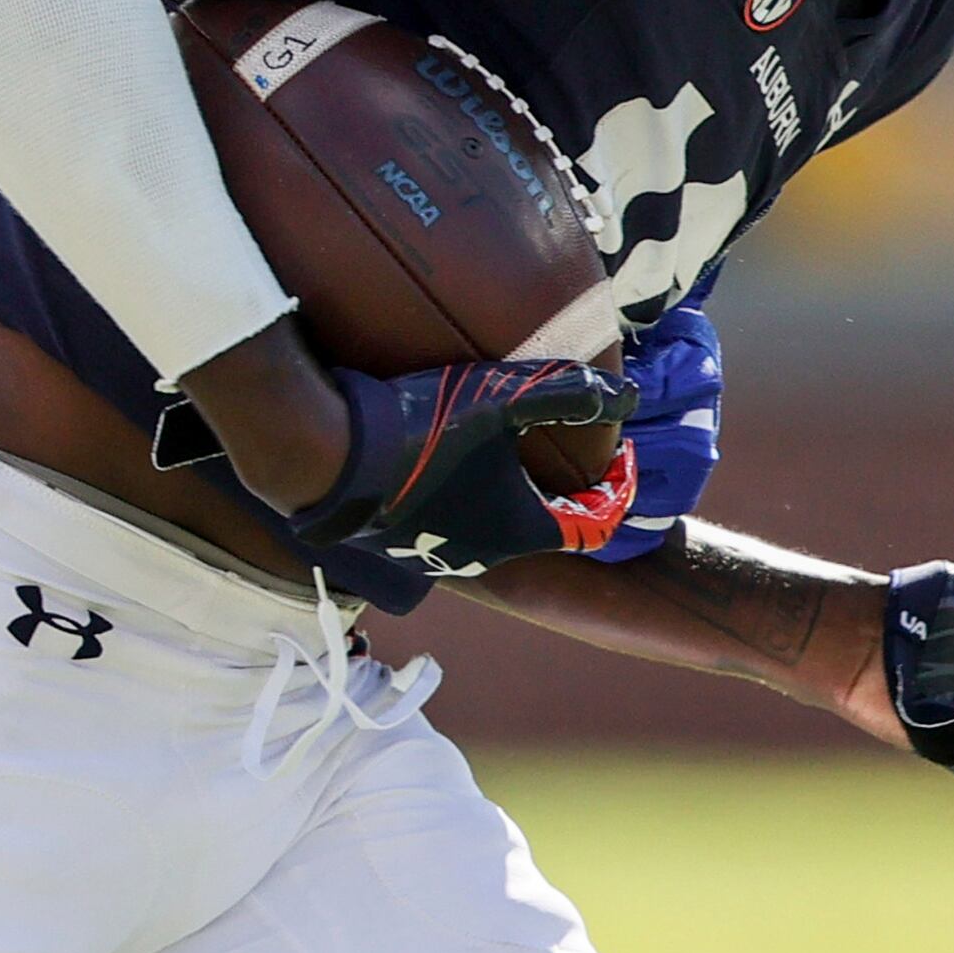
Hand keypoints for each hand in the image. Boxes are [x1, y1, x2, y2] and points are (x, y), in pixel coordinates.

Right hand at [289, 359, 637, 578]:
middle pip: (547, 527)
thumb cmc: (424, 430)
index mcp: (524, 529)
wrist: (331, 459)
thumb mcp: (500, 401)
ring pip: (496, 529)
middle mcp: (490, 555)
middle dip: (562, 489)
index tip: (619, 455)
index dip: (617, 490)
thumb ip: (564, 394)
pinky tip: (448, 465)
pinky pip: (451, 527)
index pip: (596, 524)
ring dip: (511, 496)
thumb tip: (623, 396)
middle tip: (562, 445)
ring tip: (505, 452)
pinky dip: (466, 501)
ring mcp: (443, 557)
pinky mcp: (403, 549)